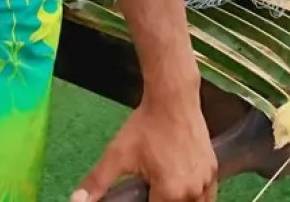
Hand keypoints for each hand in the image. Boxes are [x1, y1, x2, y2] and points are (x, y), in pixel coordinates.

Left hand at [72, 93, 216, 200]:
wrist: (172, 99)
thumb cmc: (146, 126)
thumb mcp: (117, 154)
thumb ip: (96, 182)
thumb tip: (75, 200)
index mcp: (170, 193)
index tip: (141, 196)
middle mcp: (193, 192)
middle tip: (151, 193)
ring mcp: (206, 181)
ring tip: (164, 194)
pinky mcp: (213, 170)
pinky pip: (208, 197)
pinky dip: (196, 200)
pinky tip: (183, 194)